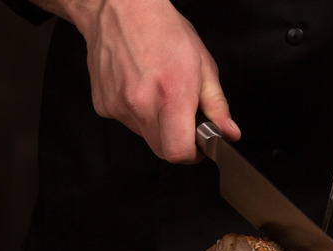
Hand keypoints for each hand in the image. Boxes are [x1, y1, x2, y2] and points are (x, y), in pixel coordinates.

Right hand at [64, 0, 239, 162]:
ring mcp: (119, 106)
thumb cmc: (161, 29)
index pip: (178, 152)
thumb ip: (217, 105)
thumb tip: (228, 131)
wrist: (121, 10)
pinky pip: (126, 122)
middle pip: (162, 150)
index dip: (191, 154)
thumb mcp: (203, 64)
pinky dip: (136, 113)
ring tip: (158, 92)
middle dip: (176, 141)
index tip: (198, 145)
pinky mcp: (104, 106)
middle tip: (181, 117)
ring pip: (144, 136)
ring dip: (156, 124)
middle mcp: (142, 104)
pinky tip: (139, 88)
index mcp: (171, 94)